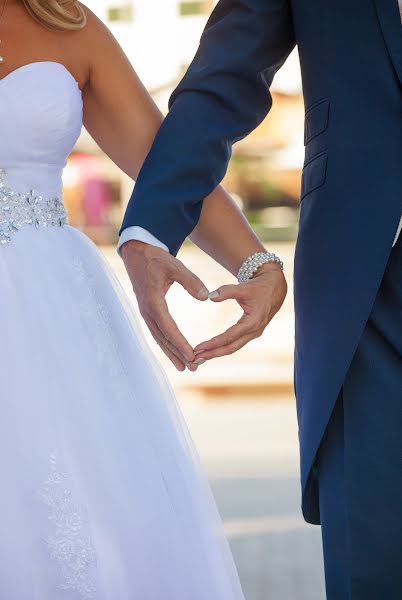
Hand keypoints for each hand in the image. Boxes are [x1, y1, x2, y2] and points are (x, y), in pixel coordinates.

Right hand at [121, 240, 209, 370]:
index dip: (180, 343)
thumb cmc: (156, 259)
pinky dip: (166, 344)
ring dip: (171, 353)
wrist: (136, 253)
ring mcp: (146, 313)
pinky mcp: (147, 312)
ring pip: (159, 338)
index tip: (192, 355)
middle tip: (192, 367)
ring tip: (184, 367)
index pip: (169, 327)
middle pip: (163, 338)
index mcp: (153, 301)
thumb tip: (205, 297)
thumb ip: (191, 280)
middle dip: (177, 354)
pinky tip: (174, 352)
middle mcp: (147, 311)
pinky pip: (157, 332)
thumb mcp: (174, 265)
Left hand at [193, 263, 286, 361]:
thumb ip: (227, 291)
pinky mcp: (252, 332)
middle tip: (194, 359)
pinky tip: (212, 351)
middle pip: (230, 348)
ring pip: (233, 347)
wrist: (275, 287)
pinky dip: (223, 348)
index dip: (213, 344)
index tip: (198, 348)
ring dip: (217, 353)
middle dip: (212, 354)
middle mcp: (254, 331)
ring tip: (200, 358)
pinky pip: (236, 343)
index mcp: (252, 322)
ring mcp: (254, 333)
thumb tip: (210, 297)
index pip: (229, 337)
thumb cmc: (259, 286)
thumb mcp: (243, 287)